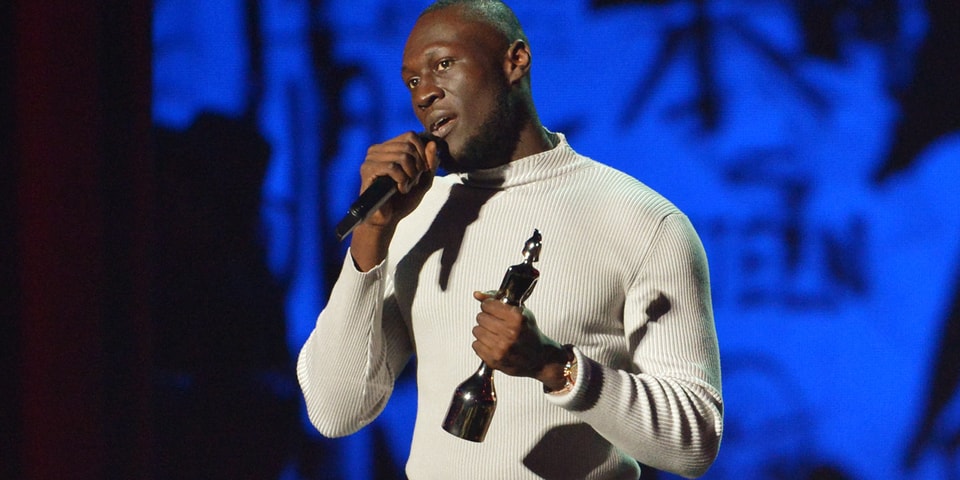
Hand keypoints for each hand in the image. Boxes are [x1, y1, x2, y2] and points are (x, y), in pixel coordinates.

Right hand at [350, 132, 439, 270]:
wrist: (387, 219)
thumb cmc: (403, 199)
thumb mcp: (423, 180)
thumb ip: (430, 163)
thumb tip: (432, 144)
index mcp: (389, 147)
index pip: (411, 135)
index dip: (422, 152)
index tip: (422, 171)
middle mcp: (377, 149)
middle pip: (408, 146)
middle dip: (417, 167)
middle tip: (412, 182)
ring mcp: (371, 158)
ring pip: (402, 156)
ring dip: (410, 176)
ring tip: (404, 187)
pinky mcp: (367, 170)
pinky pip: (392, 167)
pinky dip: (401, 180)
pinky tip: (399, 189)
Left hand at [471, 291, 567, 390]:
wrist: (539, 358)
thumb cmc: (529, 333)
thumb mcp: (520, 311)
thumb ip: (497, 299)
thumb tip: (477, 294)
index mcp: (517, 318)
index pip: (488, 305)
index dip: (489, 306)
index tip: (493, 309)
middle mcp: (510, 333)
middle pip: (481, 317)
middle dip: (487, 318)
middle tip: (496, 323)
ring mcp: (501, 348)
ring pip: (476, 331)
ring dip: (484, 331)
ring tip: (495, 334)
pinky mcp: (494, 360)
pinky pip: (475, 345)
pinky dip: (482, 344)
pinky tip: (493, 344)